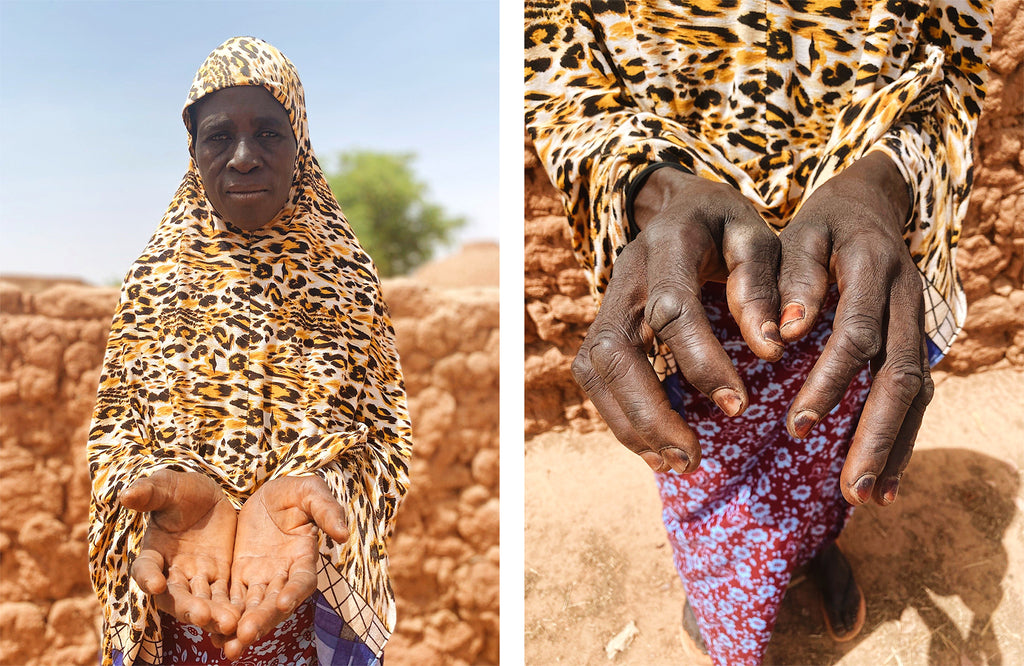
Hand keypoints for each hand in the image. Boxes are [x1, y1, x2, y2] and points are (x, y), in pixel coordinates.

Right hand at [119, 469, 238, 635]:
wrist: (209, 496)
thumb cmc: (181, 490)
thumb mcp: (168, 487)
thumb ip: (150, 492)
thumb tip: (126, 494)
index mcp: (153, 552)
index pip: (145, 568)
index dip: (148, 577)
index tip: (154, 585)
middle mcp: (171, 572)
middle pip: (175, 596)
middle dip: (187, 607)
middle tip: (202, 616)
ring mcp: (196, 577)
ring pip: (202, 602)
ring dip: (213, 614)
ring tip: (229, 623)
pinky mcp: (220, 577)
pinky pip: (225, 597)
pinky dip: (232, 609)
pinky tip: (245, 618)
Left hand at [220, 475, 348, 659]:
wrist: (265, 494)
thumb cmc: (293, 492)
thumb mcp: (310, 492)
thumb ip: (327, 510)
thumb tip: (343, 535)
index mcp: (304, 557)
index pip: (303, 580)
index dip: (295, 592)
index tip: (285, 602)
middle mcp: (284, 575)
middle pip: (275, 603)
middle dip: (262, 620)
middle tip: (245, 635)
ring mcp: (261, 579)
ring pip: (252, 608)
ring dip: (240, 628)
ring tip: (226, 646)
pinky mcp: (239, 578)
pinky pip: (231, 601)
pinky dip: (223, 618)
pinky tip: (210, 633)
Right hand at [571, 167, 783, 473]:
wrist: (678, 208)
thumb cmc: (728, 227)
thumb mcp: (757, 235)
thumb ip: (763, 284)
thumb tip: (772, 348)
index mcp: (667, 244)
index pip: (672, 309)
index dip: (701, 360)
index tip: (738, 406)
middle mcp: (625, 275)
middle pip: (614, 350)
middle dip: (648, 409)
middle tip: (691, 457)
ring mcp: (607, 302)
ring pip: (595, 369)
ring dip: (629, 423)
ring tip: (676, 462)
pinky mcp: (603, 326)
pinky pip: (595, 378)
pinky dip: (620, 418)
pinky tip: (655, 449)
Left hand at [778, 151, 932, 505]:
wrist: (869, 203)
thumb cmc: (818, 225)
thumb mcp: (797, 235)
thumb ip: (789, 280)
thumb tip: (785, 334)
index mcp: (873, 268)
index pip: (857, 334)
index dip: (830, 382)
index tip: (797, 426)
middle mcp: (906, 298)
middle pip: (901, 375)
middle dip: (875, 435)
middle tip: (849, 488)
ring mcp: (916, 321)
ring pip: (917, 391)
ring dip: (893, 446)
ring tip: (867, 497)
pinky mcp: (914, 340)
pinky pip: (918, 394)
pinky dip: (903, 437)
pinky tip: (885, 480)